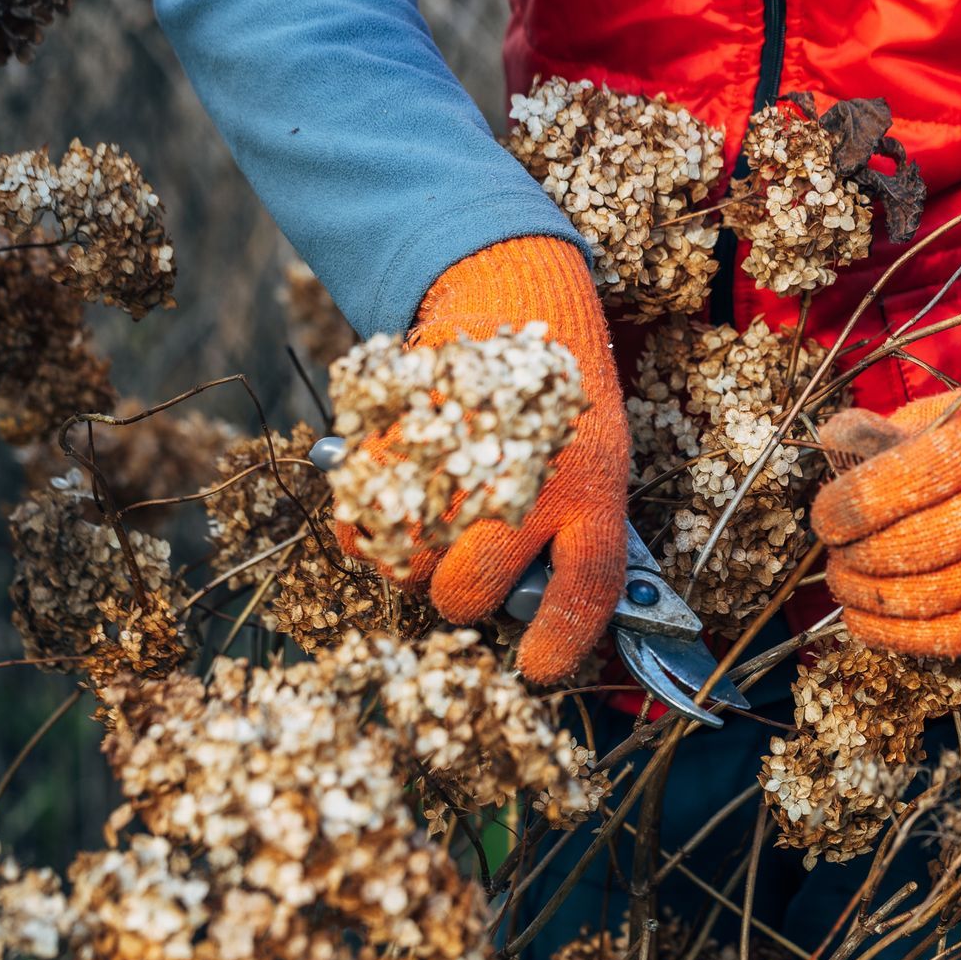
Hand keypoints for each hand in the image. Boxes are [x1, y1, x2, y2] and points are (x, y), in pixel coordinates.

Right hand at [341, 236, 629, 682]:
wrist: (510, 291)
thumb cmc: (559, 402)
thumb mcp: (598, 458)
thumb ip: (581, 534)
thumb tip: (557, 625)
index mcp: (591, 488)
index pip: (585, 586)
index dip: (561, 641)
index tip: (535, 668)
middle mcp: (524, 477)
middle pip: (469, 590)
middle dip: (460, 598)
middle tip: (466, 572)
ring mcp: (455, 459)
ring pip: (410, 564)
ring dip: (416, 558)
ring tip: (438, 514)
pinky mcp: (396, 438)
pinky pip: (362, 524)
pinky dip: (369, 526)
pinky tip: (397, 496)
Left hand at [809, 377, 960, 656]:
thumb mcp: (947, 414)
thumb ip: (885, 431)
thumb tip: (830, 441)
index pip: (896, 487)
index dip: (844, 508)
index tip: (826, 516)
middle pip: (909, 548)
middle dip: (854, 556)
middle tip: (835, 552)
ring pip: (928, 599)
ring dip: (868, 597)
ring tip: (846, 581)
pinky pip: (953, 638)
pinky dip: (896, 635)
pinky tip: (866, 618)